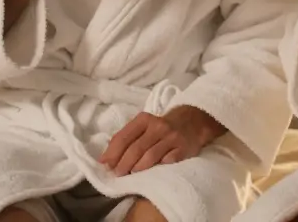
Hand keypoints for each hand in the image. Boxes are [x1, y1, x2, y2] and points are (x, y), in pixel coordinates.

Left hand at [100, 106, 224, 175]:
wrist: (192, 121)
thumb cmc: (161, 128)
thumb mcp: (143, 126)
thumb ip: (125, 139)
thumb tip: (104, 160)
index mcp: (143, 120)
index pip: (124, 137)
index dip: (113, 153)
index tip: (105, 166)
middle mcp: (158, 127)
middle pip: (136, 148)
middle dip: (124, 164)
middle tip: (117, 175)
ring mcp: (172, 138)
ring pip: (151, 155)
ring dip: (138, 168)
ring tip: (131, 176)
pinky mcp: (184, 148)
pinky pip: (169, 160)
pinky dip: (160, 167)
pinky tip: (154, 173)